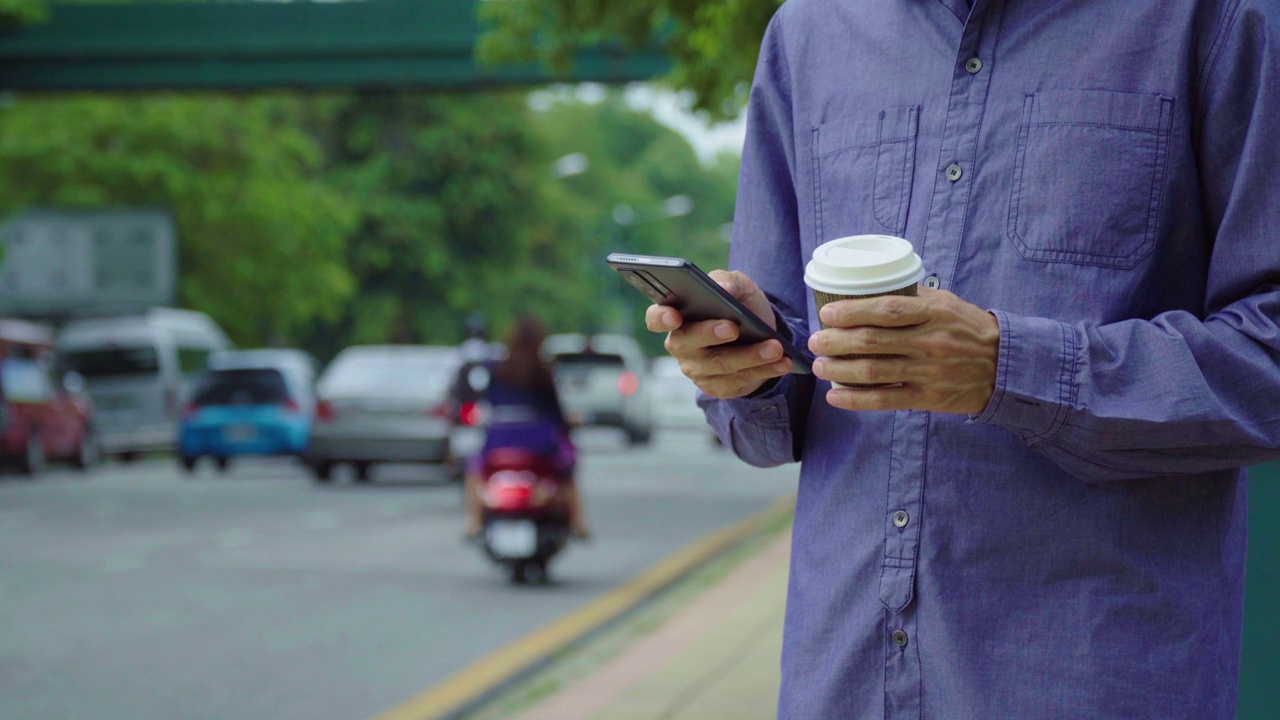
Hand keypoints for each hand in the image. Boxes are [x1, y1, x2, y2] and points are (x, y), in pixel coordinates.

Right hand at [645, 270, 793, 398]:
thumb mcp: (739, 286)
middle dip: (710, 334)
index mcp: (677, 315)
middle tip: (733, 328)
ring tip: (775, 347)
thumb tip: (722, 286)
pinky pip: (738, 380)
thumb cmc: (740, 305)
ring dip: (750, 356)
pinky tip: (782, 363)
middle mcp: (681, 345)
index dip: (661, 318)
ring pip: (720, 364)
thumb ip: (728, 280)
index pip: (656, 317)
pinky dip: (763, 371)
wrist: (762, 332)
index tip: (674, 315)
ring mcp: (697, 369)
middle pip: (687, 343)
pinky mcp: (717, 386)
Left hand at [807, 288, 999, 413]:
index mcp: (934, 313)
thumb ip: (914, 296)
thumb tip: (873, 286)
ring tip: (820, 366)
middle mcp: (930, 342)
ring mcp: (928, 372)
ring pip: (873, 372)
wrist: (1006, 367)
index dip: (852, 311)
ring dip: (839, 370)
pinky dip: (856, 400)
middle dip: (836, 341)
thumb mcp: (948, 303)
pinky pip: (885, 400)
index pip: (886, 309)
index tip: (828, 313)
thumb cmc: (969, 330)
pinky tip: (835, 396)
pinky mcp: (928, 397)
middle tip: (816, 341)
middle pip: (872, 341)